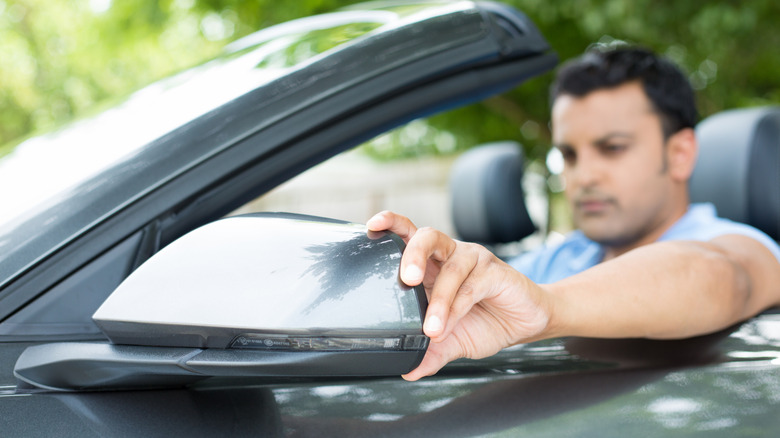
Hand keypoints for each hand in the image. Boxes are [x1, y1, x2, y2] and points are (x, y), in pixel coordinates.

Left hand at [366, 211, 553, 380]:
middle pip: (428, 237)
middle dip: (413, 253)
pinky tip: (448, 325)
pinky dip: (457, 308)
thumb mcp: (452, 341)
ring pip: (451, 267)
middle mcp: (451, 255)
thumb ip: (430, 352)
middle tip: (407, 279)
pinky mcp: (495, 272)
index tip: (373, 226)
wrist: (527, 323)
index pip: (409, 236)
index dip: (392, 226)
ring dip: (438, 300)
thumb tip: (408, 371)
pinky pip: (472, 286)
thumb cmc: (486, 321)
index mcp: (434, 264)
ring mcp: (474, 260)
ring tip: (431, 328)